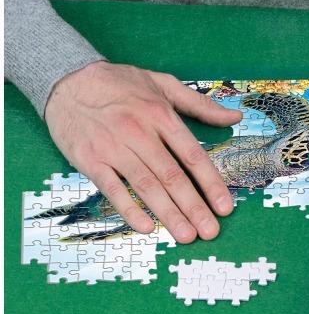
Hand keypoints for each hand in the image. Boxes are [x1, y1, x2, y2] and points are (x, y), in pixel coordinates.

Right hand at [45, 61, 241, 242]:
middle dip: (194, 207)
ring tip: (186, 235)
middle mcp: (139, 132)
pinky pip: (112, 188)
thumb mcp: (164, 84)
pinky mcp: (90, 159)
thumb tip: (235, 116)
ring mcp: (113, 147)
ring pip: (146, 185)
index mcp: (161, 115)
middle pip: (172, 176)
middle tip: (209, 232)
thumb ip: (201, 104)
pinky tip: (145, 226)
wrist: (67, 78)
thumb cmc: (120, 83)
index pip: (192, 155)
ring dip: (168, 214)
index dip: (211, 183)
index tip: (225, 207)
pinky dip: (128, 209)